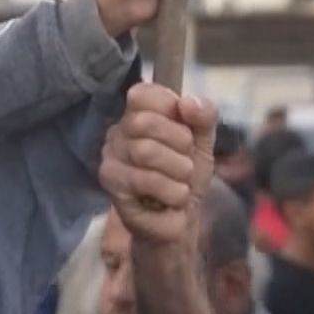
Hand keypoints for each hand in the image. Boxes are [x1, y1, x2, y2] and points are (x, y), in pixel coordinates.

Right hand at [100, 84, 217, 244]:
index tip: (185, 129)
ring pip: (145, 151)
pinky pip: (145, 180)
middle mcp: (118, 133)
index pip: (142, 93)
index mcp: (139, 116)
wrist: (180, 220)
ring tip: (181, 183)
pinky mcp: (111, 183)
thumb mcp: (203, 143)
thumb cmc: (185, 178)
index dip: (169, 107)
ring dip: (179, 171)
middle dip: (179, 143)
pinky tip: (173, 198)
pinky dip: (172, 191)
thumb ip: (203, 116)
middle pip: (143, 122)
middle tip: (186, 162)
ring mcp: (110, 158)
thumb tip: (188, 101)